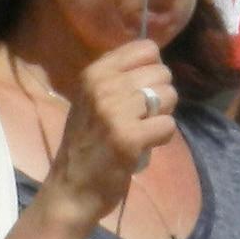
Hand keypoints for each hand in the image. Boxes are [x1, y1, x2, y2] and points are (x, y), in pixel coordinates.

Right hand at [43, 40, 177, 225]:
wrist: (70, 189)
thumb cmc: (85, 144)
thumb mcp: (91, 100)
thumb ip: (118, 78)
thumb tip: (155, 61)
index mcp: (94, 73)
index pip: (147, 48)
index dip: (153, 70)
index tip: (141, 91)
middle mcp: (103, 86)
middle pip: (162, 73)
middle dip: (160, 96)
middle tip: (141, 117)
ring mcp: (116, 112)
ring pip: (168, 96)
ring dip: (161, 116)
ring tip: (142, 131)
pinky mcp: (129, 138)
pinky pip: (168, 125)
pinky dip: (161, 138)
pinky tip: (143, 146)